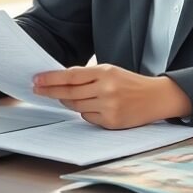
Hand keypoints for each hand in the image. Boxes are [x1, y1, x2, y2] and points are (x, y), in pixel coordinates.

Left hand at [32, 64, 191, 128]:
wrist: (156, 97)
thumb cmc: (129, 83)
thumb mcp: (110, 71)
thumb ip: (88, 76)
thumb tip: (60, 81)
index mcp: (105, 73)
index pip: (71, 76)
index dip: (51, 78)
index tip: (37, 79)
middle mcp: (106, 89)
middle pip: (70, 93)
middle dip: (50, 91)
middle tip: (37, 89)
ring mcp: (109, 106)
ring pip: (76, 106)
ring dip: (67, 102)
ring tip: (62, 97)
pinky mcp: (111, 121)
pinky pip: (88, 118)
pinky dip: (85, 112)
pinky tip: (91, 107)